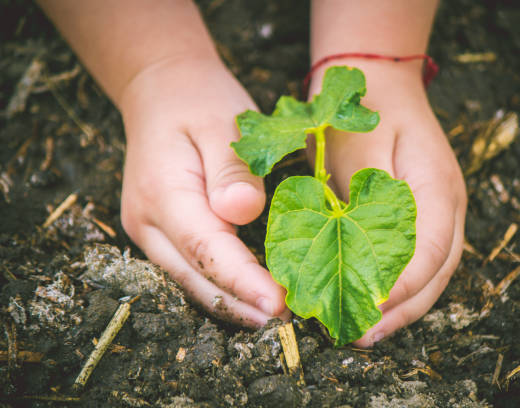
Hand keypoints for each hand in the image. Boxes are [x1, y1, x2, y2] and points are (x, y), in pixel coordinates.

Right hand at [119, 54, 289, 325]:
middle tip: (288, 322)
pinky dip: (220, 288)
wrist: (162, 92)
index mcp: (164, 193)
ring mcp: (150, 232)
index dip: (243, 282)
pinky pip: (191, 270)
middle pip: (195, 279)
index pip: (206, 250)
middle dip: (241, 306)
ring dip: (231, 304)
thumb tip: (242, 212)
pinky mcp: (161, 234)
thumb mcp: (223, 122)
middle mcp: (148, 222)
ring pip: (190, 282)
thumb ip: (232, 169)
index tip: (279, 306)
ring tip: (275, 319)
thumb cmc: (199, 101)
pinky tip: (250, 296)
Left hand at [308, 61, 466, 346]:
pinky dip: (400, 284)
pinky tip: (377, 302)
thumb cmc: (363, 112)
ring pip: (433, 270)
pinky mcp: (424, 214)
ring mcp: (440, 210)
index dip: (402, 284)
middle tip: (363, 334)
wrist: (381, 81)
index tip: (369, 307)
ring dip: (403, 304)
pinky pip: (419, 258)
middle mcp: (448, 204)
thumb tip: (355, 255)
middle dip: (402, 308)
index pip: (430, 249)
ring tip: (368, 331)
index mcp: (437, 186)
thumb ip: (361, 201)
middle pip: (438, 270)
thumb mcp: (357, 150)